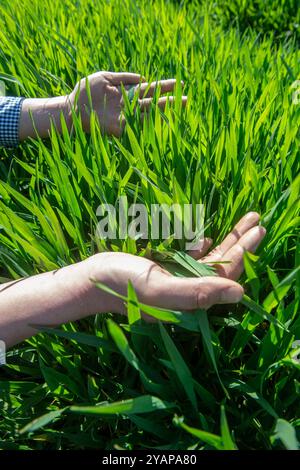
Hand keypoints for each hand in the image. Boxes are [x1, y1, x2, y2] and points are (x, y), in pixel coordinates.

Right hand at [0, 212, 264, 346]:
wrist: (90, 279)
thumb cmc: (123, 282)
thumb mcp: (161, 286)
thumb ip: (198, 291)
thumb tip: (239, 294)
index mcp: (190, 298)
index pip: (225, 275)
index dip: (243, 252)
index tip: (257, 230)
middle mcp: (186, 291)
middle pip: (222, 265)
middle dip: (240, 242)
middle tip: (257, 219)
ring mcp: (176, 280)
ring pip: (209, 259)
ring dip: (226, 240)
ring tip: (242, 223)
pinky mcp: (164, 271)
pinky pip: (190, 259)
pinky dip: (203, 247)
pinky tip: (211, 237)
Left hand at [67, 71, 186, 136]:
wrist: (70, 109)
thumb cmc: (84, 92)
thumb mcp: (104, 77)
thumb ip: (123, 77)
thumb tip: (143, 77)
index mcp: (126, 92)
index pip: (149, 89)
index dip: (163, 86)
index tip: (178, 83)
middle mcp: (129, 105)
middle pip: (153, 102)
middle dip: (170, 100)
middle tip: (187, 98)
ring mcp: (125, 117)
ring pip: (149, 113)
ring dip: (164, 111)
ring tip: (180, 106)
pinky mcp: (119, 127)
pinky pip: (137, 125)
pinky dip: (149, 123)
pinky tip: (162, 120)